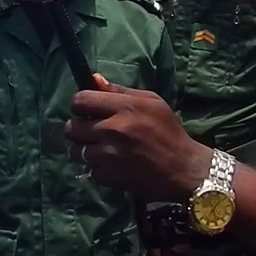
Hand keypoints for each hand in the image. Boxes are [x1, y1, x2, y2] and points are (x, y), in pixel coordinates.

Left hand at [66, 76, 210, 201]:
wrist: (183, 169)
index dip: (80, 105)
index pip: (81, 101)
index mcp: (124, 108)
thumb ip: (119, 91)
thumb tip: (94, 79)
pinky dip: (97, 168)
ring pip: (75, 151)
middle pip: (72, 127)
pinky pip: (89, 170)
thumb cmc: (168, 131)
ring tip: (100, 149)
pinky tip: (111, 164)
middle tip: (90, 131)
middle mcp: (112, 130)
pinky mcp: (109, 177)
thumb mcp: (151, 102)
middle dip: (78, 128)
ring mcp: (109, 155)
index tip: (86, 110)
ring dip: (85, 150)